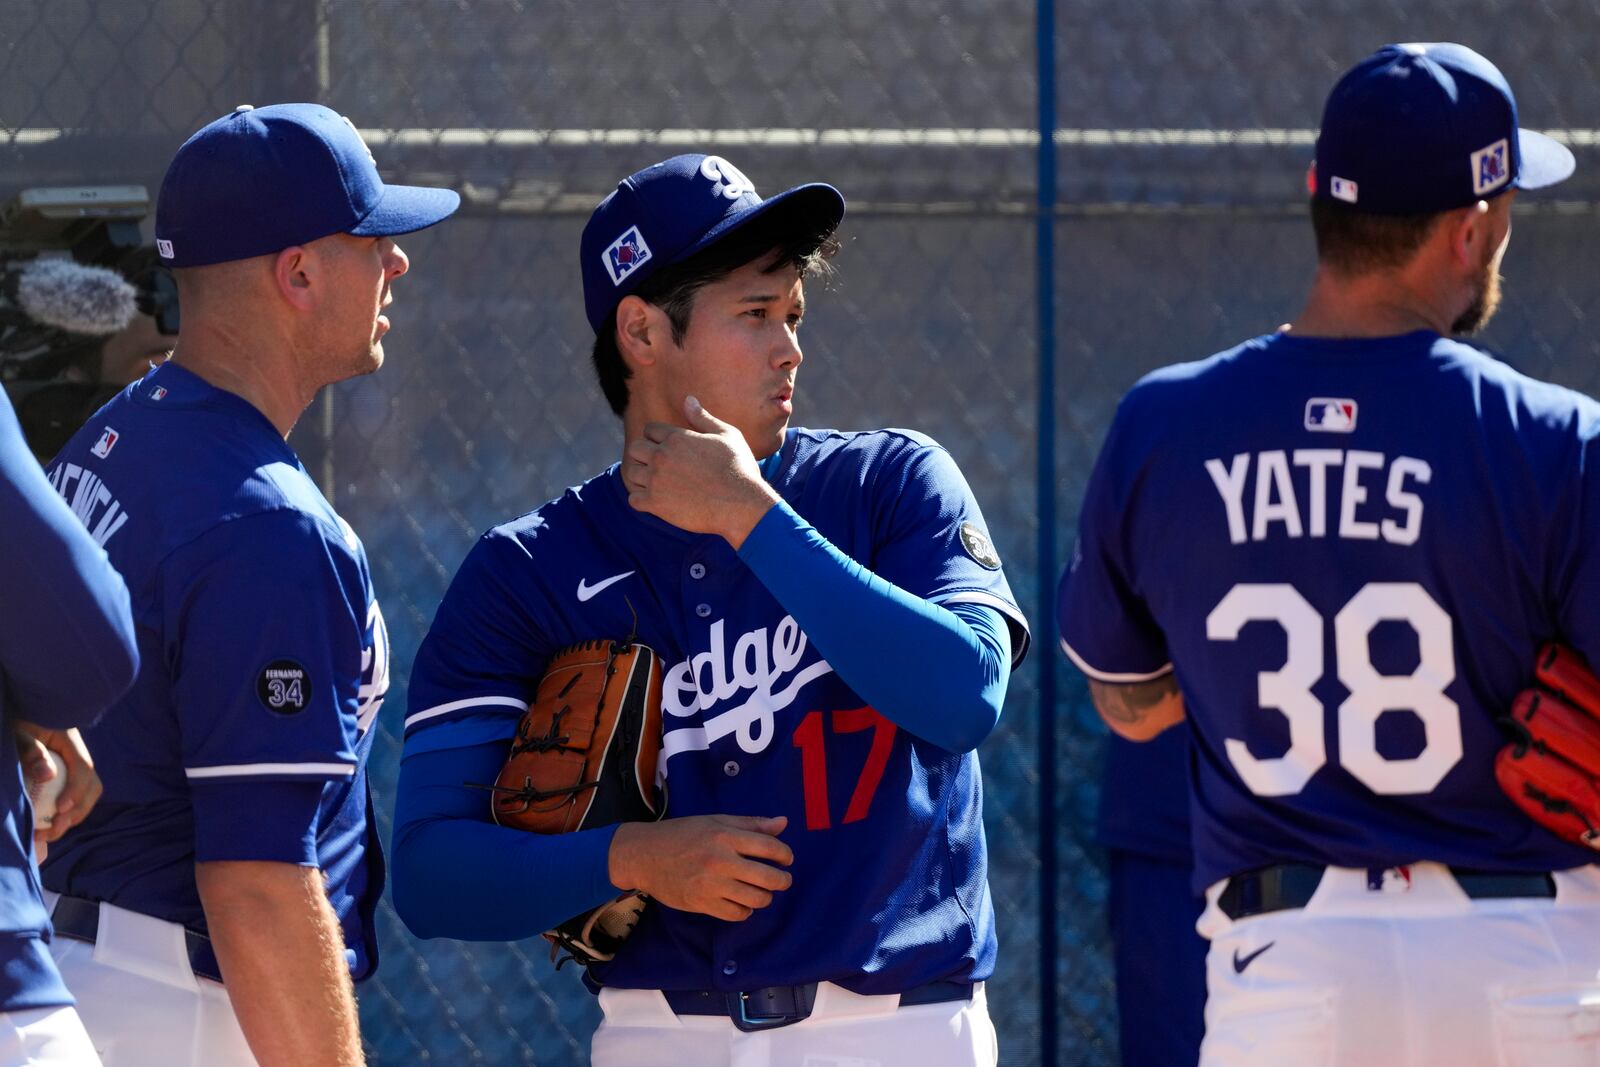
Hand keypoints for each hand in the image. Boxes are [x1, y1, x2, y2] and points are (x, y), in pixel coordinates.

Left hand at [15, 723, 100, 846]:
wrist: (17, 721)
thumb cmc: (15, 723)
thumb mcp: (18, 734)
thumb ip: (30, 751)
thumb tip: (47, 775)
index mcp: (70, 740)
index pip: (84, 767)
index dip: (76, 790)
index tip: (60, 809)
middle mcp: (77, 756)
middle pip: (92, 786)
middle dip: (76, 811)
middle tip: (53, 829)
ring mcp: (71, 769)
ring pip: (85, 796)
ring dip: (70, 818)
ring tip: (46, 835)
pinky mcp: (62, 779)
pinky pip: (72, 798)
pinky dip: (63, 815)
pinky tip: (45, 826)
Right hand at [609, 814, 792, 921]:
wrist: (645, 855)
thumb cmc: (683, 834)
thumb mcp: (716, 821)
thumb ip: (751, 824)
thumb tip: (784, 823)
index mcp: (725, 835)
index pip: (770, 847)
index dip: (785, 855)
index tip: (786, 859)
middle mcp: (720, 860)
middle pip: (768, 878)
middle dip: (783, 881)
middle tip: (782, 880)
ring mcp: (711, 885)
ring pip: (755, 899)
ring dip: (765, 897)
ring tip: (761, 891)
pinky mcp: (701, 904)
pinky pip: (736, 914)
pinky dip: (745, 910)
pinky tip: (742, 902)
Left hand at [623, 396, 779, 547]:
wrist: (741, 504)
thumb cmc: (738, 468)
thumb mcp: (727, 435)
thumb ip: (703, 418)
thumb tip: (688, 399)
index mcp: (677, 437)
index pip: (649, 430)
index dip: (658, 437)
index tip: (669, 448)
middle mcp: (662, 456)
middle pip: (635, 449)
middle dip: (645, 454)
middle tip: (661, 466)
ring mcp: (656, 480)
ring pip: (631, 473)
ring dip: (642, 477)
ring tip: (659, 483)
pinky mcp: (656, 504)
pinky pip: (633, 500)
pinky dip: (642, 500)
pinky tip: (657, 501)